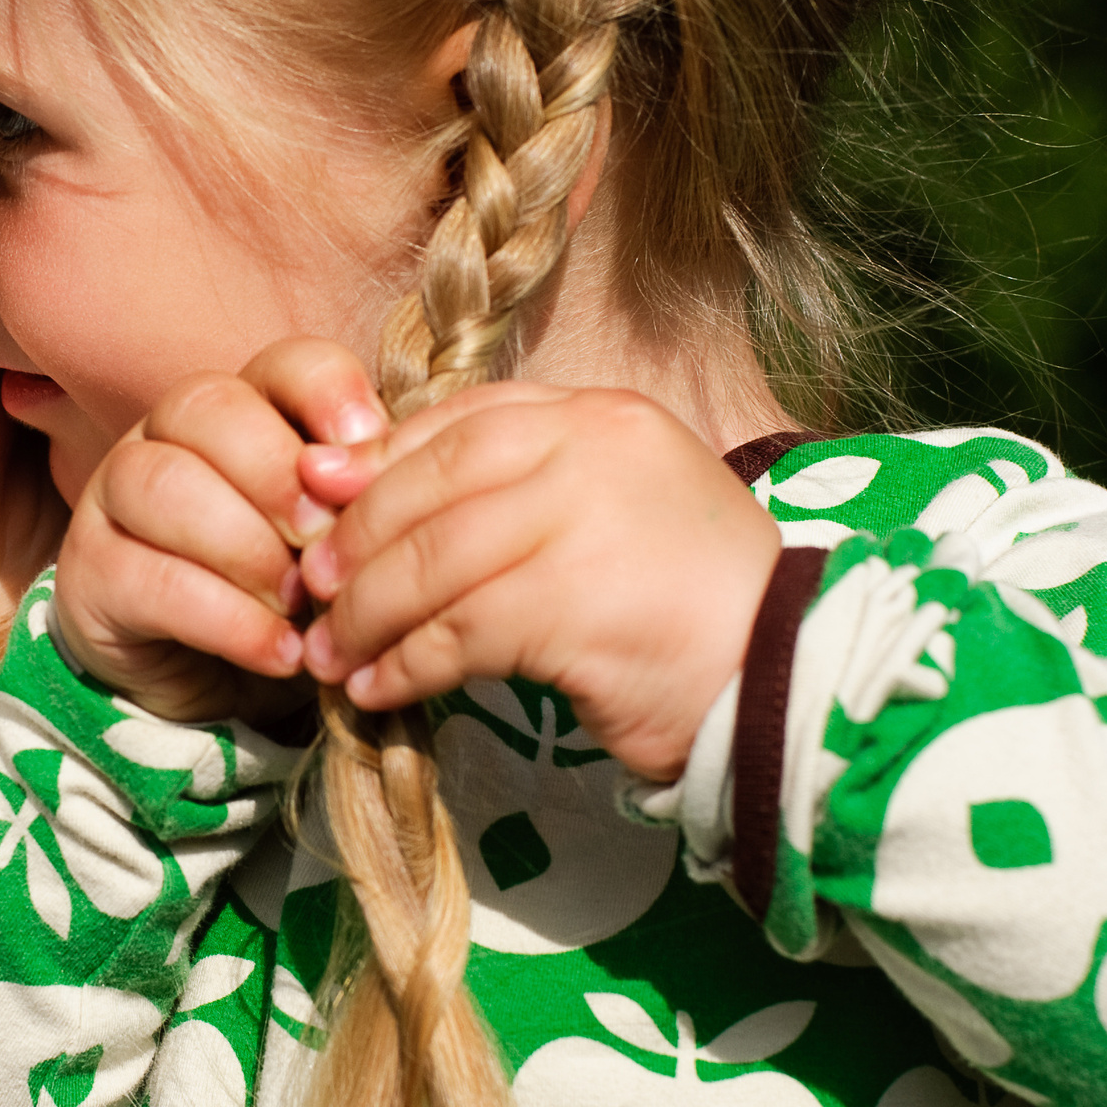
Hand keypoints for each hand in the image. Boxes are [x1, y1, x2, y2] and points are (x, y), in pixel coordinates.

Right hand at [51, 340, 387, 722]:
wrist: (216, 692)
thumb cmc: (288, 601)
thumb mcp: (336, 548)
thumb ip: (356, 504)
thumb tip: (392, 475)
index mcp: (244, 410)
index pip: (282, 364)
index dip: (326, 392)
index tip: (366, 444)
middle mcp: (167, 436)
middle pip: (206, 407)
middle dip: (276, 473)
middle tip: (325, 540)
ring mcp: (113, 498)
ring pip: (161, 482)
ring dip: (244, 546)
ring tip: (301, 604)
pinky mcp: (86, 573)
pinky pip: (148, 578)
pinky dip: (226, 619)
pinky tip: (279, 652)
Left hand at [297, 386, 781, 780]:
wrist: (793, 679)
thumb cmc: (689, 609)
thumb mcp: (607, 519)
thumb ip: (512, 494)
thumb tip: (368, 489)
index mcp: (601, 416)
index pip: (462, 420)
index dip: (380, 463)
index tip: (322, 504)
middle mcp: (594, 449)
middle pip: (434, 482)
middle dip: (358, 539)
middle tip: (312, 591)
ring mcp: (588, 520)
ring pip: (434, 558)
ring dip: (368, 614)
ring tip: (333, 657)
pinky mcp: (578, 602)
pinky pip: (459, 631)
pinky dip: (407, 664)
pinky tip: (380, 690)